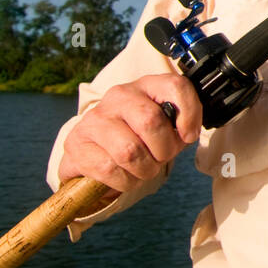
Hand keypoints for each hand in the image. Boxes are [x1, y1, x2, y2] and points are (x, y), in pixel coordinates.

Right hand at [58, 73, 203, 198]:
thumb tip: (186, 133)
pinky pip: (110, 169)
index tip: (188, 135)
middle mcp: (119, 96)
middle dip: (164, 150)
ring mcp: (95, 118)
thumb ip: (180, 124)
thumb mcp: (166, 126)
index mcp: (146, 86)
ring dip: (145, 170)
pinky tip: (125, 175)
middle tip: (161, 158)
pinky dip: (126, 181)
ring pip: (130, 151)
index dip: (190, 113)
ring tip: (144, 169)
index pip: (175, 86)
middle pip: (151, 122)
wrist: (94, 151)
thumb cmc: (138, 137)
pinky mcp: (77, 143)